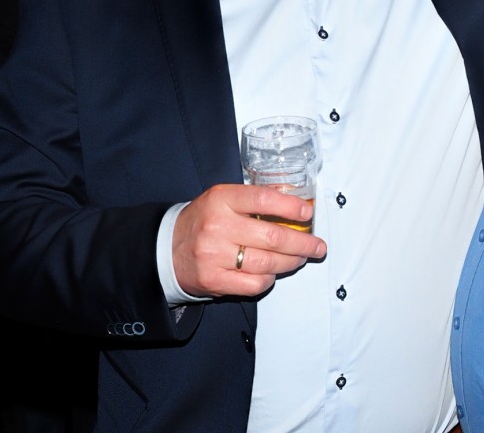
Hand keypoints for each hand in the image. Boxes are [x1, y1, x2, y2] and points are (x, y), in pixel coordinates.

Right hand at [172, 183, 325, 298]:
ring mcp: (214, 255)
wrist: (165, 249)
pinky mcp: (214, 280)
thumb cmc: (203, 221)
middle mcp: (217, 226)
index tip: (308, 213)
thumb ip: (255, 198)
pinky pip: (254, 284)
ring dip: (292, 262)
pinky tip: (273, 272)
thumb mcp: (223, 198)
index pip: (263, 199)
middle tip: (318, 245)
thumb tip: (296, 201)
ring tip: (301, 258)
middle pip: (272, 236)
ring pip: (268, 262)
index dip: (291, 207)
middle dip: (303, 243)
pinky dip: (270, 278)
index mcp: (221, 199)